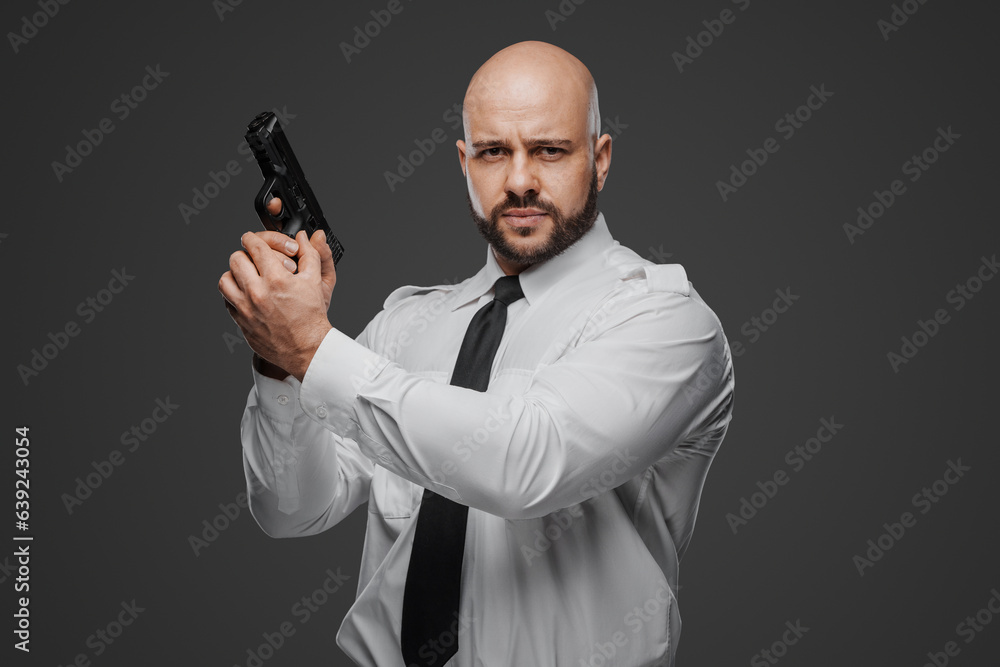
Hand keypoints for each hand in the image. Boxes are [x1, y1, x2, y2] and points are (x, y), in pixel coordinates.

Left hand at [219, 198, 337, 380]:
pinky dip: (234, 293)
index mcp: (277, 279)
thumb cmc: (312, 317)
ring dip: (236, 274)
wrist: (307, 349)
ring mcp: (246, 308)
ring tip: (248, 276)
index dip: (254, 238)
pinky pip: (227, 300)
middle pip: (236, 259)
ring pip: (225, 279)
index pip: (254, 245)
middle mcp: (258, 292)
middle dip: (246, 255)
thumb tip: (306, 237)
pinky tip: (247, 293)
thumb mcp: (317, 281)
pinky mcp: (241, 321)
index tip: (253, 239)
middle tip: (254, 259)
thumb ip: (311, 254)